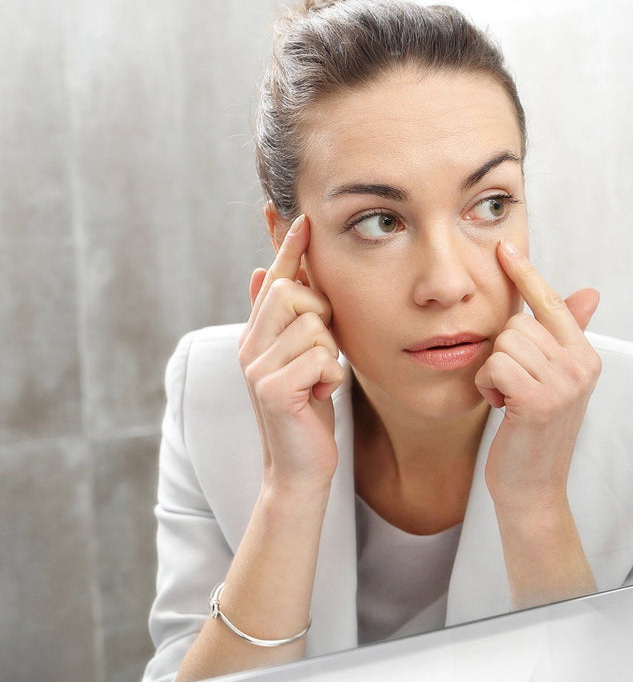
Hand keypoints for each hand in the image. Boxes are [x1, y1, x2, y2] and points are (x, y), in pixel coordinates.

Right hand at [238, 215, 343, 495]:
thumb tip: (263, 271)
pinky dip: (332, 377)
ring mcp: (256, 367)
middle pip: (292, 291)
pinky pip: (320, 358)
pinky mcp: (273, 390)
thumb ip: (289, 320)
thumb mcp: (303, 358)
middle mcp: (250, 345)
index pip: (274, 279)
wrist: (301, 467)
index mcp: (258, 334)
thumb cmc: (309, 410)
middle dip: (322, 314)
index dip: (288, 247)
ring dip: (331, 354)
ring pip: (313, 325)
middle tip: (323, 352)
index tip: (299, 214)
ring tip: (320, 381)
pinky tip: (321, 397)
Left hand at [476, 241, 600, 510]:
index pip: (551, 303)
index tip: (504, 247)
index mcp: (586, 356)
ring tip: (509, 399)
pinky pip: (495, 366)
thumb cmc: (535, 433)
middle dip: (503, 353)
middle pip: (518, 324)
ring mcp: (563, 383)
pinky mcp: (539, 400)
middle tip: (514, 387)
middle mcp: (581, 366)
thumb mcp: (554, 380)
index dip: (526, 275)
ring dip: (494, 373)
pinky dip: (488, 388)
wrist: (532, 488)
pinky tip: (503, 409)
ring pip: (504, 344)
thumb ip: (566, 335)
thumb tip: (590, 292)